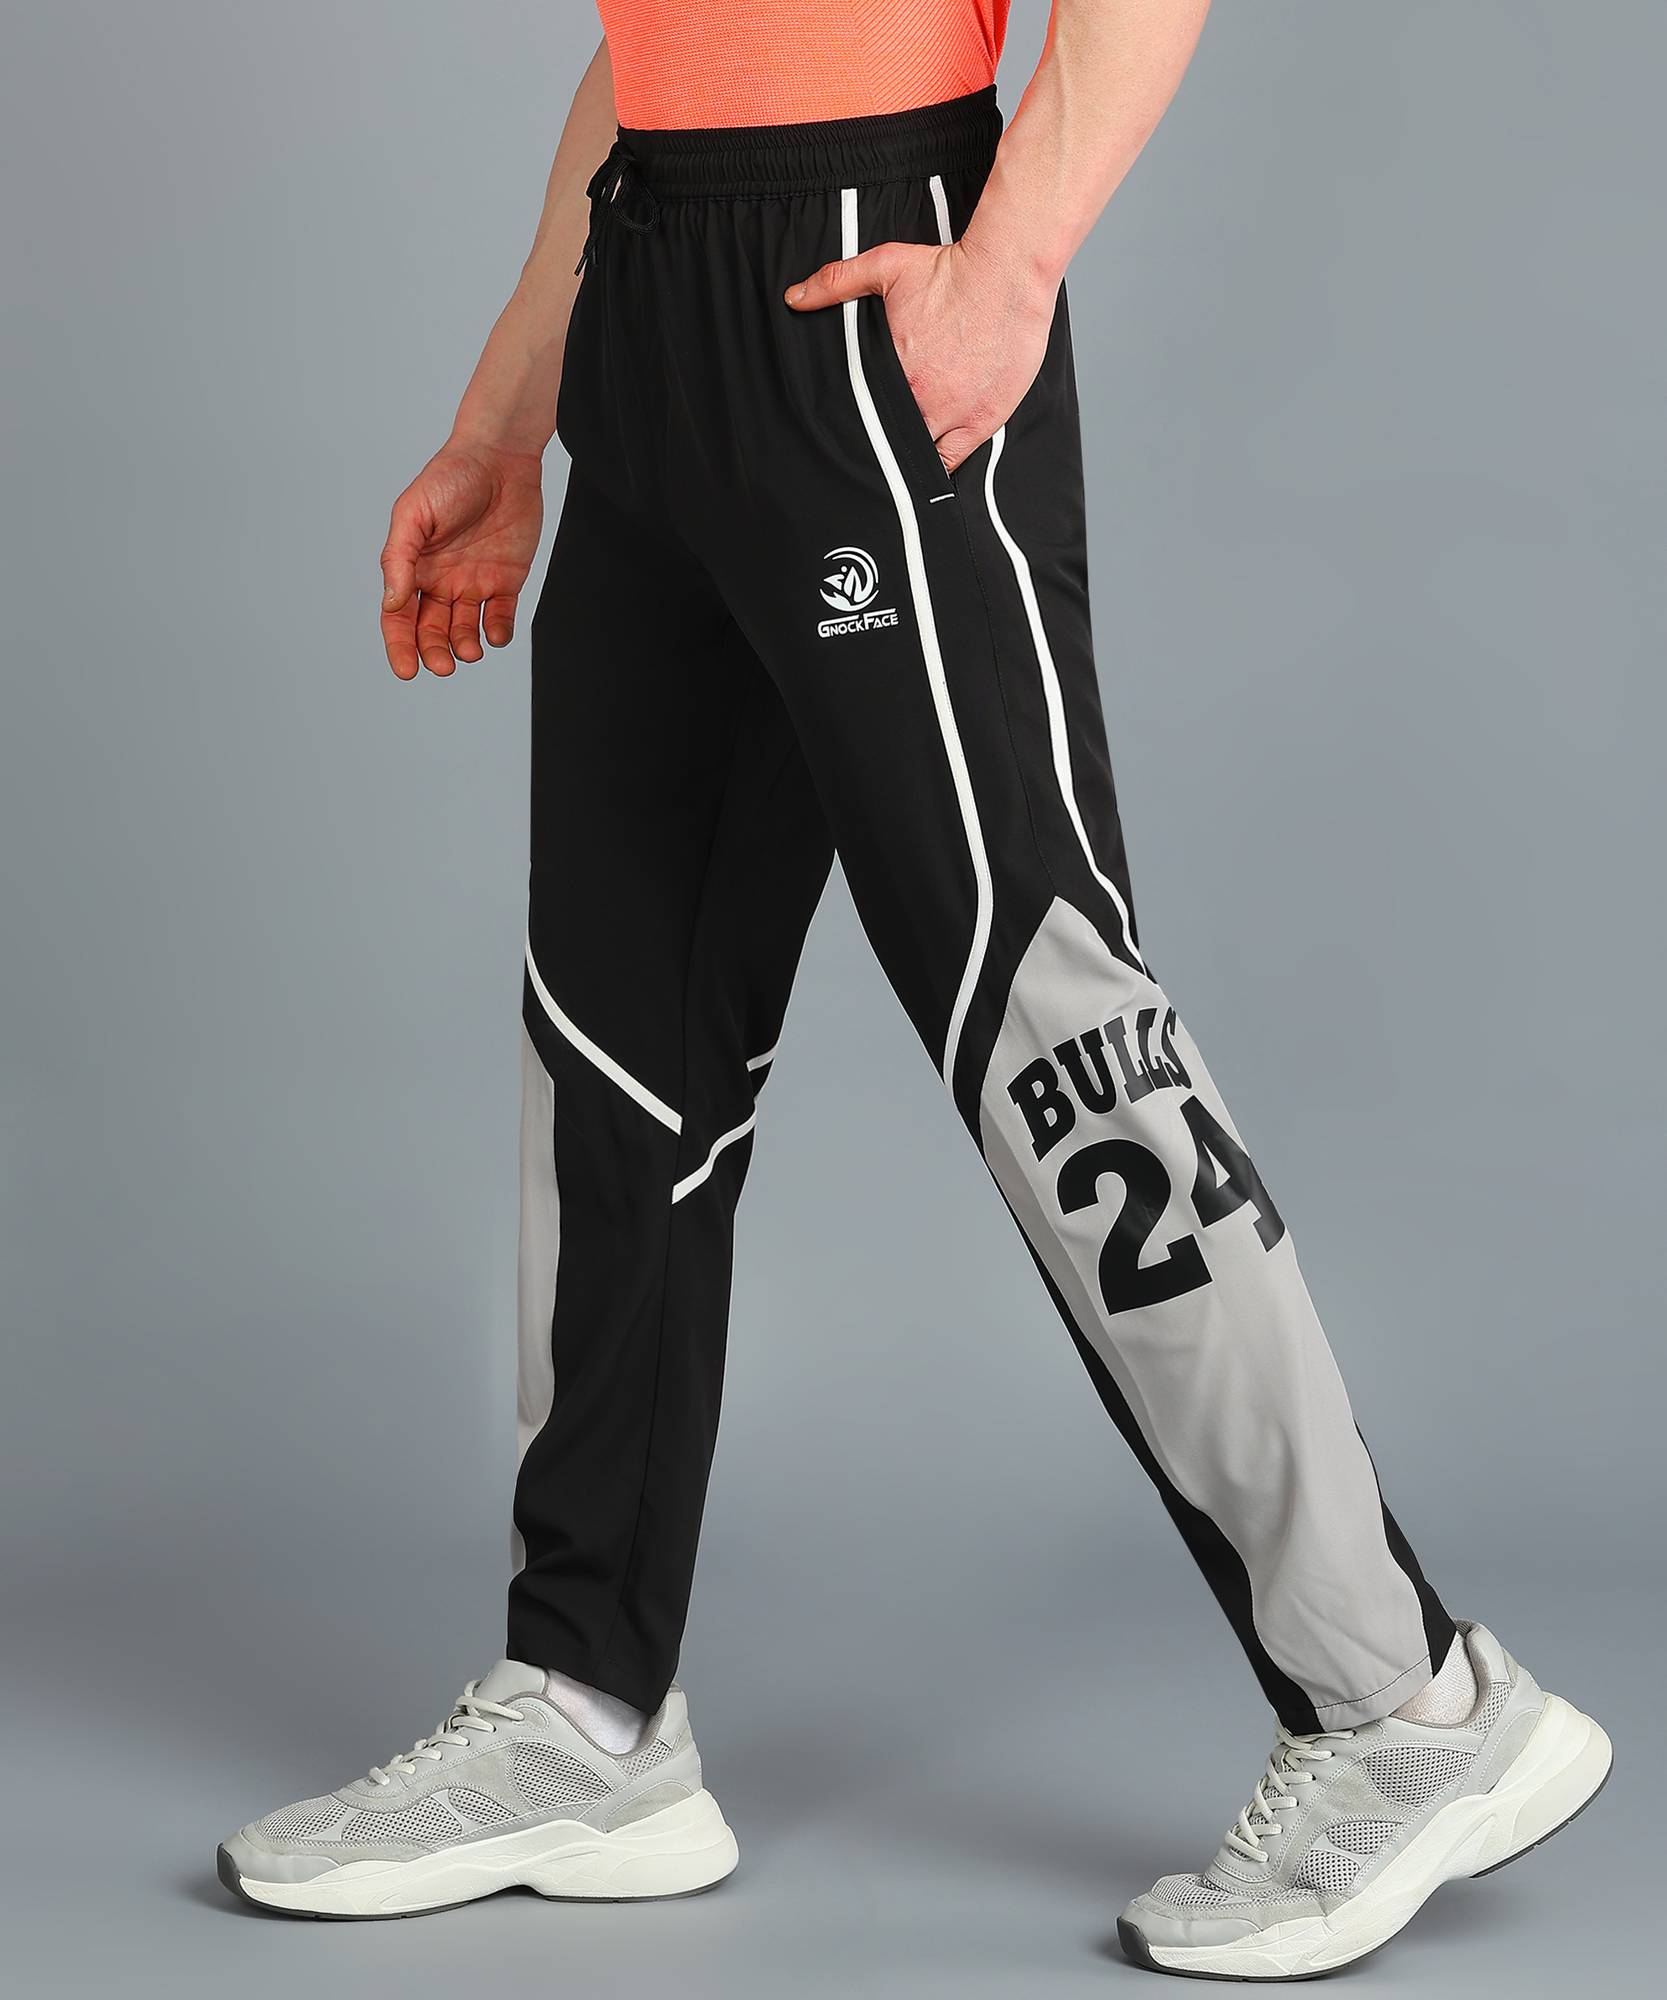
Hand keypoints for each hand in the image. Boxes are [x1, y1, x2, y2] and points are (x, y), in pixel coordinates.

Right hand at [379, 442, 543, 678]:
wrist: (501, 456)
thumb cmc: (450, 476)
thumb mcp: (414, 514)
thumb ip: (399, 558)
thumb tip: (393, 602)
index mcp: (413, 567)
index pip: (399, 617)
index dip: (400, 646)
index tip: (407, 670)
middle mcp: (441, 580)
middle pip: (431, 631)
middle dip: (434, 652)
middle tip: (443, 665)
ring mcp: (474, 582)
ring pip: (465, 630)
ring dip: (465, 646)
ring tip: (470, 651)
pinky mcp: (506, 580)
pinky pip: (501, 617)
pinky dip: (499, 633)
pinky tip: (496, 634)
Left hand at [785, 238, 1055, 473]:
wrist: (1006, 274)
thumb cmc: (951, 270)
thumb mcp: (885, 266)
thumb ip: (837, 283)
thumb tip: (794, 297)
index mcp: (890, 369)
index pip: (859, 411)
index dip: (851, 423)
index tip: (848, 424)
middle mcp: (919, 398)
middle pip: (885, 437)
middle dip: (874, 443)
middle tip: (866, 446)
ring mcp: (951, 414)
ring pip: (916, 455)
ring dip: (903, 459)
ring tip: (890, 464)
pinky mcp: (981, 421)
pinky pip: (952, 462)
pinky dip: (937, 470)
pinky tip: (923, 473)